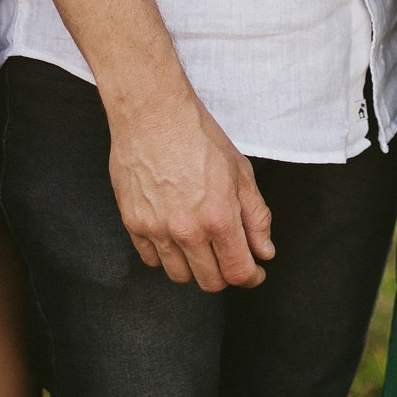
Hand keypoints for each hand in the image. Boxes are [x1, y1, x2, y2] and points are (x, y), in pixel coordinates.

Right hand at [104, 84, 274, 290]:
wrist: (153, 114)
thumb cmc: (198, 136)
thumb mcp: (240, 171)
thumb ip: (256, 217)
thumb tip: (264, 251)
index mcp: (218, 216)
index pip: (238, 272)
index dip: (252, 277)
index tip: (254, 271)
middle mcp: (186, 229)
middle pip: (210, 282)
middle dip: (226, 274)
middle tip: (230, 256)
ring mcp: (156, 229)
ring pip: (179, 275)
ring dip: (195, 267)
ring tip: (202, 244)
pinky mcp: (133, 224)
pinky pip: (151, 259)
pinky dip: (167, 256)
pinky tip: (176, 236)